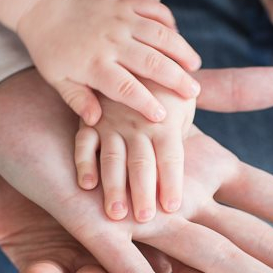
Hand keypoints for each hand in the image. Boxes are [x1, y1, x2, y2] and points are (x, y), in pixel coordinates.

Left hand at [17, 0, 201, 124]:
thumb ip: (78, 101)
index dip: (146, 103)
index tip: (162, 116)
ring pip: (160, 34)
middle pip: (151, 62)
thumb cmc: (52, 49)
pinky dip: (169, 22)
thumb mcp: (58, 80)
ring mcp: (120, 17)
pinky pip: (155, 9)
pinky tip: (177, 37)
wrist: (45, 4)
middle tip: (193, 92)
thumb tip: (96, 122)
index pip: (126, 87)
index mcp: (94, 64)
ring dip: (181, 50)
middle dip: (176, 79)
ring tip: (195, 66)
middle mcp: (111, 40)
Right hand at [75, 83, 195, 221]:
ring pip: (112, 158)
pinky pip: (84, 143)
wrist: (129, 53)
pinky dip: (84, 163)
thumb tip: (187, 169)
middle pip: (141, 163)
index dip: (171, 182)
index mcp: (164, 121)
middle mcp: (137, 124)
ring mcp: (111, 123)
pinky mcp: (89, 122)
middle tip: (145, 219)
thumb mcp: (185, 102)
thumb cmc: (165, 88)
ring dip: (114, 187)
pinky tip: (86, 185)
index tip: (172, 208)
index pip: (170, 157)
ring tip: (116, 214)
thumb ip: (185, 132)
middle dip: (143, 192)